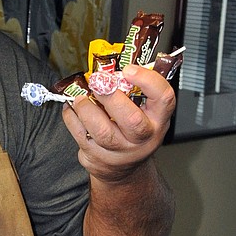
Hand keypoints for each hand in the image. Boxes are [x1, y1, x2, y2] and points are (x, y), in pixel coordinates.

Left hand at [63, 64, 175, 182]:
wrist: (124, 169)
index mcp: (158, 119)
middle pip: (130, 119)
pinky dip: (72, 118)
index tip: (128, 70)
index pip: (163, 98)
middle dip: (110, 96)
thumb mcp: (144, 110)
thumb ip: (133, 89)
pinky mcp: (99, 158)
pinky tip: (72, 109)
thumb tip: (109, 67)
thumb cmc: (133, 131)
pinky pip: (81, 136)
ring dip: (86, 108)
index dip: (147, 80)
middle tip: (97, 82)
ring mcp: (121, 151)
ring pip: (102, 131)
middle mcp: (143, 137)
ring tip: (80, 97)